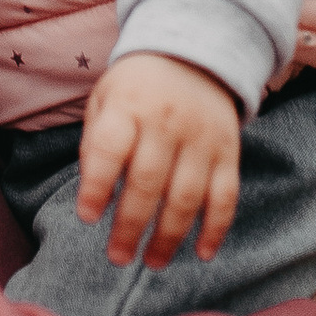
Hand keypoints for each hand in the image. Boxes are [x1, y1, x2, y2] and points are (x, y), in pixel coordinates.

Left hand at [76, 52, 243, 269]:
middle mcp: (166, 122)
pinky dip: (216, 228)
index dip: (96, 185)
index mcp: (128, 106)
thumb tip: (94, 196)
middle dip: (130, 225)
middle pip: (148, 182)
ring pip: (186, 196)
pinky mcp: (228, 152)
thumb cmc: (137, 88)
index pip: (109, 149)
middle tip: (117, 256)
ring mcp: (201, 138)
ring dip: (169, 236)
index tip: (87, 218)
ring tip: (151, 262)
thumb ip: (95, 143)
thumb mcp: (105, 98)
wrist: (194, 54)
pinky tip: (201, 253)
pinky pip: (226, 195)